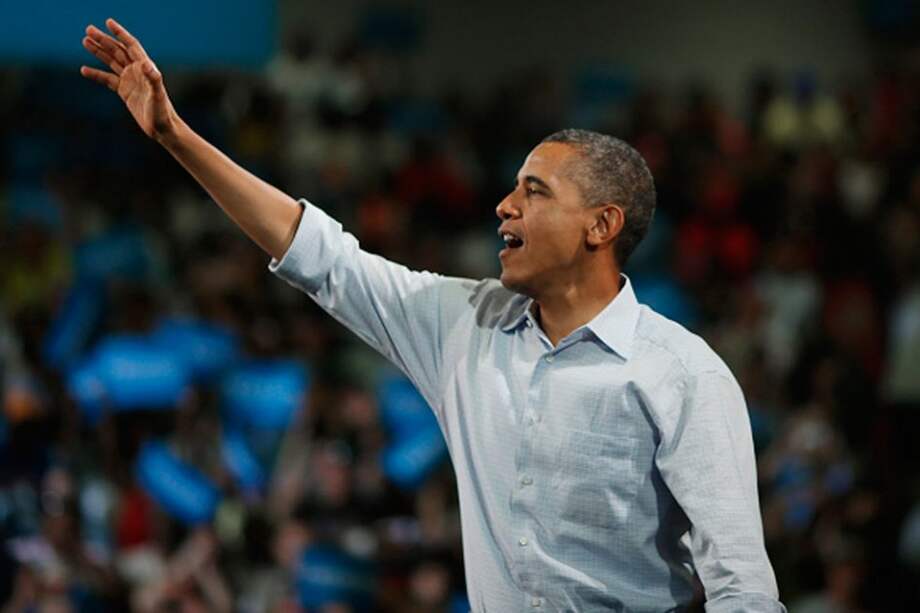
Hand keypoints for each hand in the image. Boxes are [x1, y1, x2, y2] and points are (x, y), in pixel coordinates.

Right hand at [80, 18, 180, 141]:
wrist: (162, 128)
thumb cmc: (162, 112)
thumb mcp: (157, 95)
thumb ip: (153, 78)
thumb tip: (145, 64)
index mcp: (145, 68)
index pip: (131, 45)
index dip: (120, 33)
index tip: (108, 22)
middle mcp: (137, 71)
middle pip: (118, 50)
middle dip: (104, 40)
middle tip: (88, 30)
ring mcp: (130, 81)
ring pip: (112, 62)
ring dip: (99, 52)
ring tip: (85, 41)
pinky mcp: (125, 91)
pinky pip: (108, 79)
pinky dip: (96, 74)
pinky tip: (84, 70)